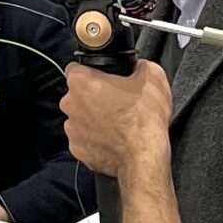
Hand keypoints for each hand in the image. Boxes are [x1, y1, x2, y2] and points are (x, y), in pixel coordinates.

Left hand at [61, 57, 172, 178]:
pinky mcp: (78, 150)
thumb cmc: (145, 118)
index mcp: (81, 83)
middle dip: (94, 97)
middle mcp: (70, 105)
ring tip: (117, 124)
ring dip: (94, 119)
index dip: (91, 72)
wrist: (145, 157)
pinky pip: (85, 140)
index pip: (76, 68)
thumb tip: (139, 66)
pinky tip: (113, 140)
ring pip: (80, 118)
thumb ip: (140, 65)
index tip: (104, 78)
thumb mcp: (153, 77)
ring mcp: (72, 130)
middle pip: (78, 95)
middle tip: (117, 103)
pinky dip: (96, 139)